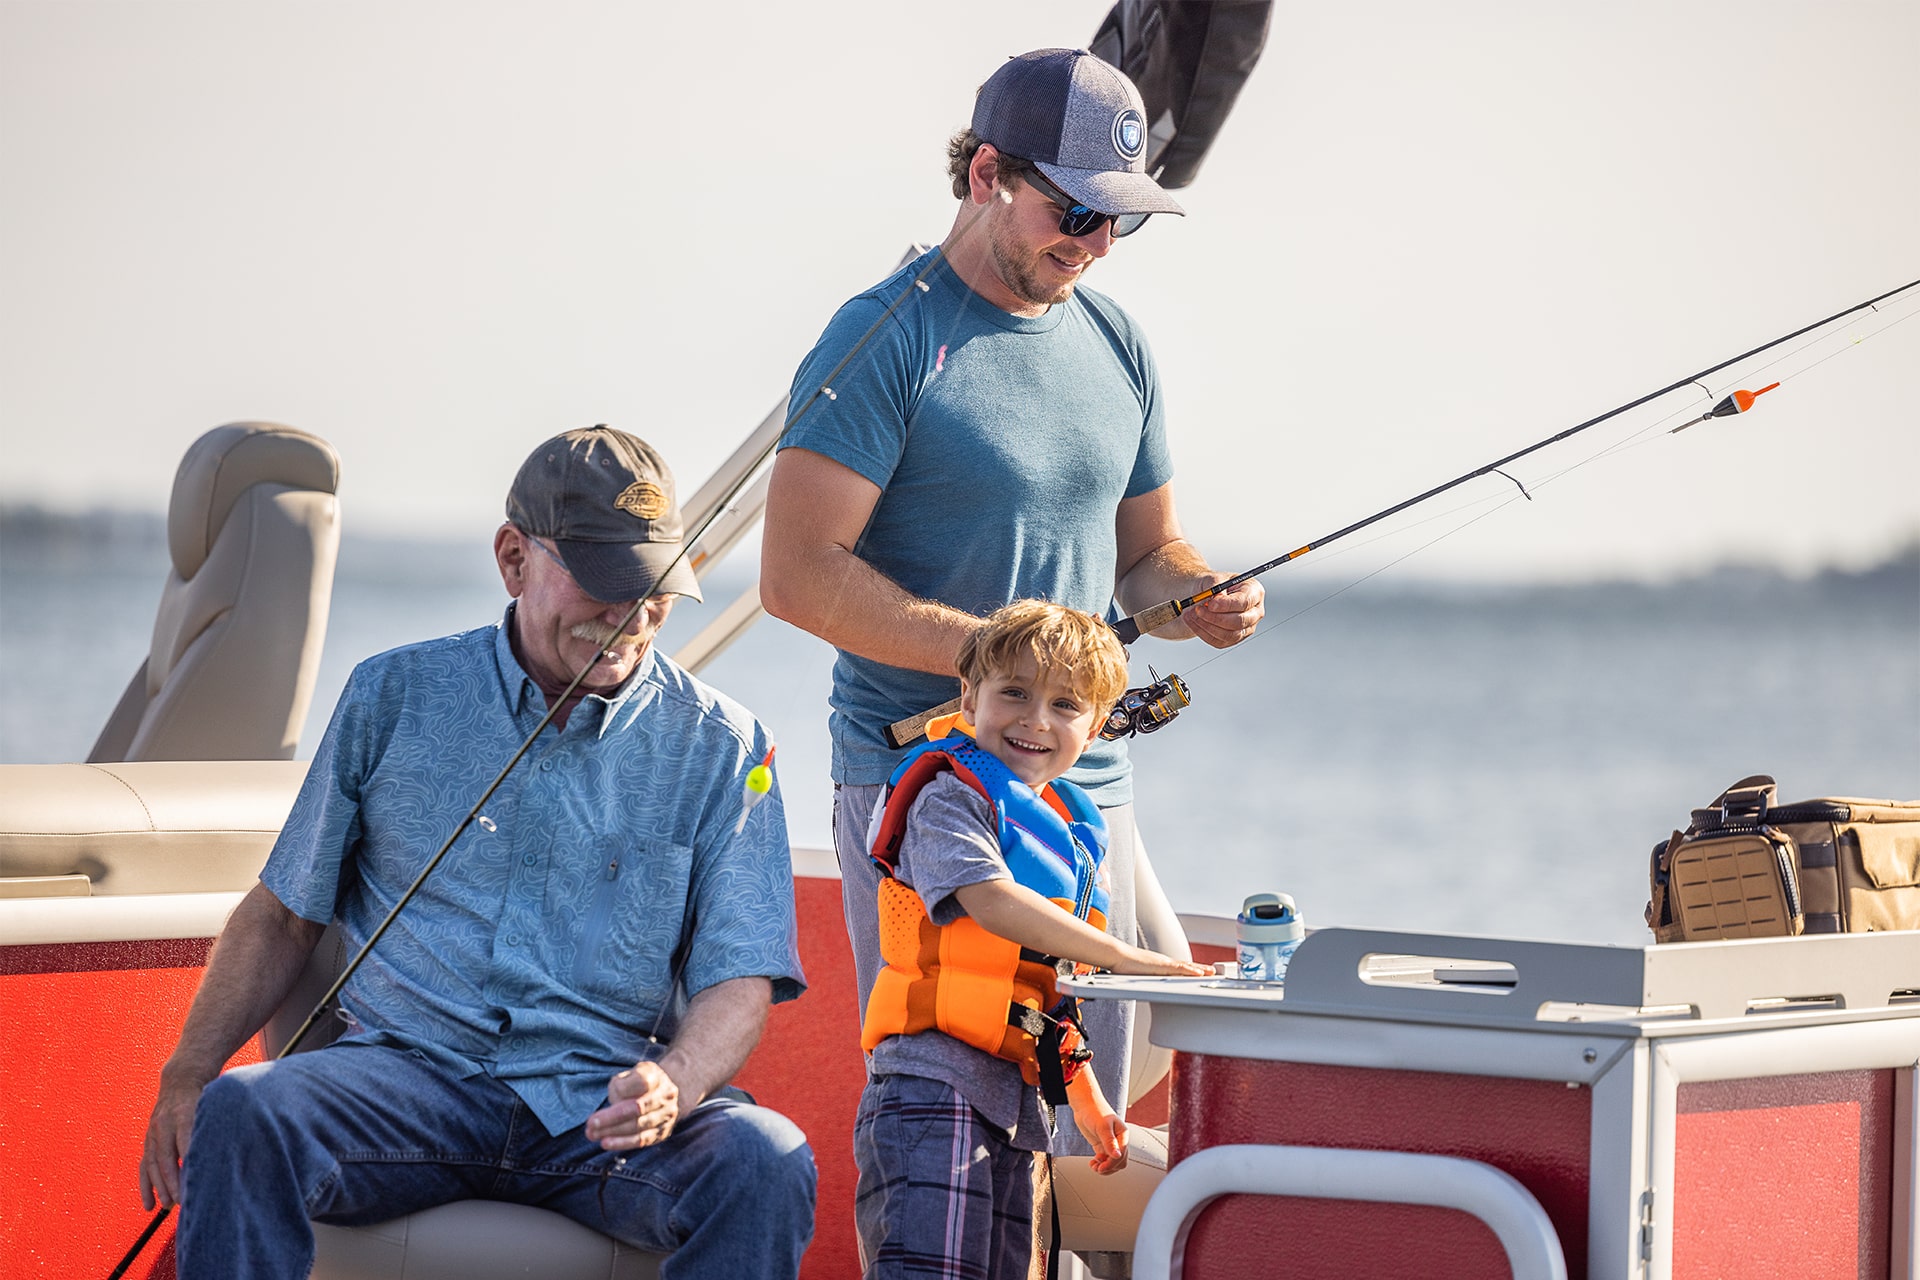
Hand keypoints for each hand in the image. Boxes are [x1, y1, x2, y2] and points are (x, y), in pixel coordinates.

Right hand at [139, 1068, 209, 1210]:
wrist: (181, 1078)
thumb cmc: (205, 1095)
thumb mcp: (214, 1104)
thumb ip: (218, 1126)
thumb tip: (232, 1153)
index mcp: (184, 1113)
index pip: (185, 1142)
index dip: (189, 1163)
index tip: (196, 1183)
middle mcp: (165, 1123)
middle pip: (166, 1157)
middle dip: (173, 1181)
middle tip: (183, 1201)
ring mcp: (153, 1132)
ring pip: (152, 1164)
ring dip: (159, 1187)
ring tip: (167, 1206)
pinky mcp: (148, 1139)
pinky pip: (143, 1166)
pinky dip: (146, 1186)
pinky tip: (150, 1204)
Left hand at [585, 1060, 681, 1151]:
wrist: (663, 1094)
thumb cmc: (639, 1082)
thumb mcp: (629, 1073)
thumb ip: (620, 1084)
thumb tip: (614, 1103)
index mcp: (656, 1076)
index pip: (641, 1081)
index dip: (623, 1088)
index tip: (608, 1094)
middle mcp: (665, 1095)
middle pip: (637, 1107)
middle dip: (611, 1117)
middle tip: (591, 1123)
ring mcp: (666, 1115)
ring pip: (638, 1126)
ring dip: (613, 1131)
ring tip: (593, 1134)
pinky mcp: (662, 1132)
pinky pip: (642, 1140)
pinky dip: (622, 1143)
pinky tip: (606, 1143)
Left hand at [1077, 1109, 1129, 1175]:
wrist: (1084, 1105)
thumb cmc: (1095, 1111)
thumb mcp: (1102, 1127)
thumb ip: (1109, 1142)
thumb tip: (1116, 1155)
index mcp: (1123, 1135)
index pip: (1121, 1154)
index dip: (1112, 1163)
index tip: (1102, 1167)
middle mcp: (1118, 1140)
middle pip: (1119, 1161)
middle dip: (1109, 1167)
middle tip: (1098, 1168)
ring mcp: (1109, 1144)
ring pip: (1112, 1162)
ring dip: (1104, 1167)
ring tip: (1095, 1166)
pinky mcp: (1101, 1145)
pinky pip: (1104, 1159)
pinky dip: (1100, 1163)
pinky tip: (1093, 1162)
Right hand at [1109, 945, 1210, 977]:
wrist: (1117, 956)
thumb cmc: (1123, 965)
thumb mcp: (1138, 974)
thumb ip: (1144, 979)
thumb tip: (1144, 986)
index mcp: (1159, 965)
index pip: (1179, 968)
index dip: (1191, 970)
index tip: (1201, 972)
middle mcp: (1164, 962)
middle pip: (1186, 966)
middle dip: (1200, 969)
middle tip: (1212, 971)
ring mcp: (1163, 963)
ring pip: (1186, 967)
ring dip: (1199, 969)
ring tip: (1211, 972)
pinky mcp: (1161, 966)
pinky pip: (1179, 969)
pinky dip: (1191, 971)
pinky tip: (1200, 973)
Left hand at [1184, 577, 1263, 648]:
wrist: (1207, 595)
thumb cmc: (1214, 585)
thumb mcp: (1213, 578)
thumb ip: (1215, 585)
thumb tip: (1216, 598)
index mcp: (1254, 592)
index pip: (1245, 602)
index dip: (1227, 605)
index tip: (1210, 604)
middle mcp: (1255, 612)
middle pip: (1239, 621)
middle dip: (1215, 617)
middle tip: (1197, 610)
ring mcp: (1246, 628)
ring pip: (1228, 634)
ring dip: (1206, 626)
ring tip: (1191, 614)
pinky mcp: (1234, 639)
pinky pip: (1218, 641)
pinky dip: (1202, 632)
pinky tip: (1193, 622)